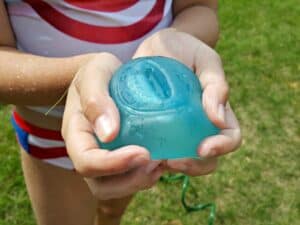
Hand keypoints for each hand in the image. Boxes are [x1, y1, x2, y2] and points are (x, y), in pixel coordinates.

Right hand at [62, 53, 163, 198]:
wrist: (105, 77)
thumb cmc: (99, 72)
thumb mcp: (95, 74)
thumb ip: (96, 99)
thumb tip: (108, 134)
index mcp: (76, 133)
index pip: (86, 162)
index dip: (113, 164)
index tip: (143, 152)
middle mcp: (87, 152)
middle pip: (101, 185)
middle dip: (130, 181)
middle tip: (156, 162)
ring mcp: (103, 158)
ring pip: (116, 188)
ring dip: (140, 181)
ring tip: (161, 163)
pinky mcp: (119, 159)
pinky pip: (129, 179)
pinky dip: (147, 176)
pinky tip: (162, 160)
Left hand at [134, 28, 240, 175]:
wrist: (156, 47)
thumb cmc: (184, 50)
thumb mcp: (204, 59)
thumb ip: (216, 84)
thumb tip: (218, 120)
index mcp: (217, 111)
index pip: (230, 138)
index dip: (221, 148)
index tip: (203, 148)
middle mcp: (200, 126)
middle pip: (207, 159)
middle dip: (194, 166)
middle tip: (172, 160)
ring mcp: (178, 131)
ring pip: (182, 160)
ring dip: (170, 166)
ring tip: (153, 160)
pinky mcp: (156, 130)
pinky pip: (157, 150)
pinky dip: (150, 157)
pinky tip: (136, 152)